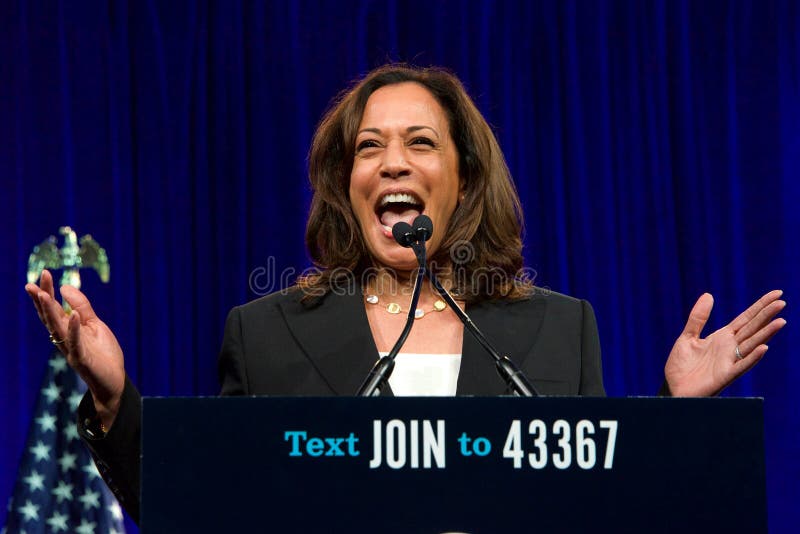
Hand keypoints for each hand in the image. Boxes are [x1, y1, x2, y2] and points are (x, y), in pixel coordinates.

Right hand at [25, 269, 125, 427]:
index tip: (43, 273)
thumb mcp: (94, 325)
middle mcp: (64, 339)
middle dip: (41, 299)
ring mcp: (71, 349)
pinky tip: (73, 315)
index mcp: (67, 329)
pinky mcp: (81, 359)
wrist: (114, 380)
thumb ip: (82, 307)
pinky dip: (74, 329)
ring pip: (56, 328)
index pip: (53, 308)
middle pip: (49, 316)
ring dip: (49, 312)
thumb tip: (65, 287)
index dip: (47, 292)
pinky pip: (75, 343)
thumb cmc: (103, 353)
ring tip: (43, 294)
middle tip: (33, 282)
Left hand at [665, 290, 785, 395]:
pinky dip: (752, 357)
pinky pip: (741, 366)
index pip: (746, 318)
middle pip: (752, 328)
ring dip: (766, 334)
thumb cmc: (682, 366)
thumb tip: (709, 294)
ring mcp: (729, 362)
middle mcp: (730, 348)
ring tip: (780, 321)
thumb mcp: (687, 337)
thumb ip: (698, 318)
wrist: (674, 389)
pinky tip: (764, 348)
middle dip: (766, 315)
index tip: (777, 293)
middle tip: (782, 302)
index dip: (760, 306)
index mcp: (722, 337)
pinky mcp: (725, 376)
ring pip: (751, 344)